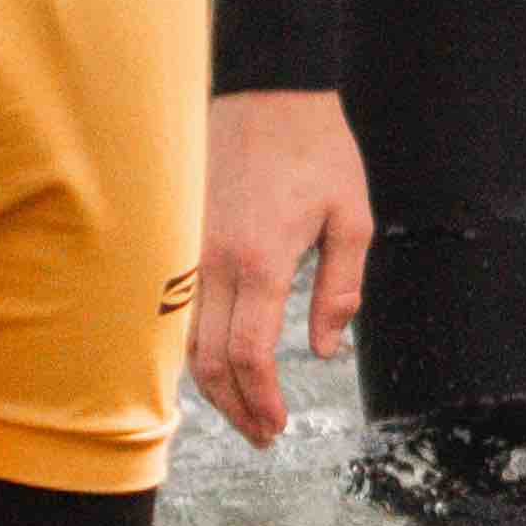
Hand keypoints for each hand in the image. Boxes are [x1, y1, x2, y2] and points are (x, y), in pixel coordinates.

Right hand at [190, 88, 372, 445]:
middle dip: (234, 407)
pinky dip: (188, 347)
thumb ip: (340, 289)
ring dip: (209, 385)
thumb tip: (323, 350)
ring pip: (181, 340)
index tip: (277, 426)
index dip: (260, 399)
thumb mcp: (352, 218)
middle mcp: (213, 260)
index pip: (248, 352)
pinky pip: (173, 308)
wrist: (267, 91)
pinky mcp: (175, 235)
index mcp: (261, 260)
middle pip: (208, 359)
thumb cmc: (317, 151)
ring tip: (241, 409)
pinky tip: (211, 364)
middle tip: (261, 434)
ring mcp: (186, 248)